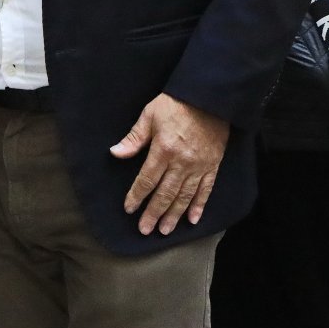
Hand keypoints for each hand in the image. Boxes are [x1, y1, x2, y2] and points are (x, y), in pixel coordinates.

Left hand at [109, 93, 228, 235]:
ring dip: (174, 215)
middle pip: (165, 193)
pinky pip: (206, 190)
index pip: (147, 179)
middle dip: (153, 213)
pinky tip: (193, 219)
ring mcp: (199, 166)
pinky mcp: (213, 165)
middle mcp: (181, 162)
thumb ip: (134, 138)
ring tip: (165, 230)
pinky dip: (199, 205)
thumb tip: (115, 153)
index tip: (129, 209)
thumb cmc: (175, 104)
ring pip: (185, 196)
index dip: (137, 196)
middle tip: (145, 229)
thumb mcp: (149, 115)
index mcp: (163, 150)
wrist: (209, 97)